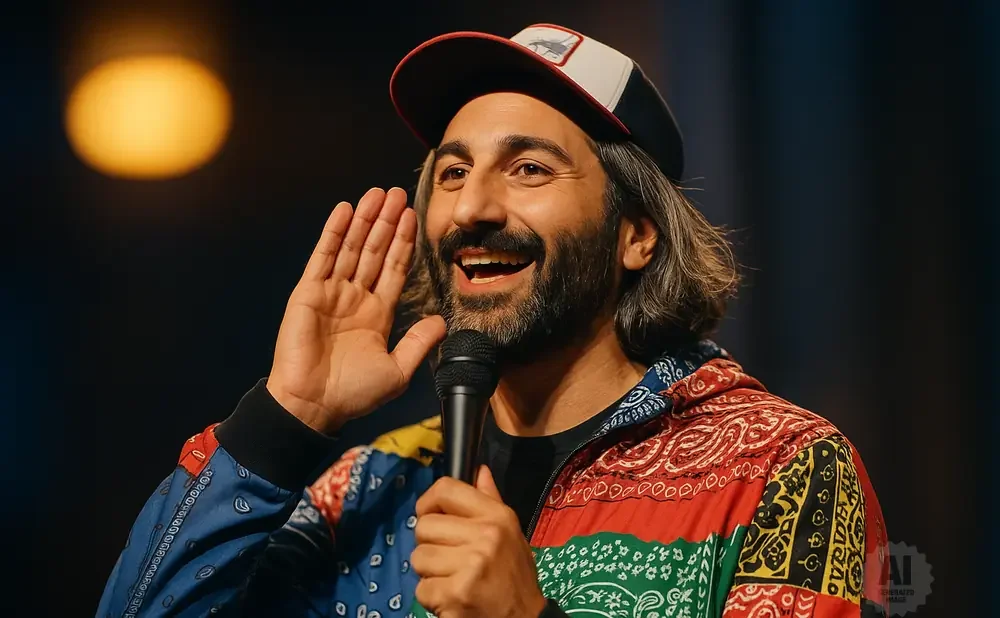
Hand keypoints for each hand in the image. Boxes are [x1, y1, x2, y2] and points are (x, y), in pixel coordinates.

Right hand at [266, 187, 445, 433]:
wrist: (313, 405)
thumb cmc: (352, 394)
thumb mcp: (398, 370)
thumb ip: (419, 342)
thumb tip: (442, 321)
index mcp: (377, 314)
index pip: (394, 269)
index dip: (404, 243)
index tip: (414, 217)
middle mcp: (355, 298)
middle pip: (375, 251)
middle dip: (387, 222)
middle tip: (397, 193)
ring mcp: (331, 293)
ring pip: (352, 247)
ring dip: (365, 220)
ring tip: (377, 194)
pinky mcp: (309, 293)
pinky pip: (324, 256)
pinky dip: (334, 233)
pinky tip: (346, 210)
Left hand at [412, 466, 547, 617]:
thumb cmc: (514, 575)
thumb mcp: (510, 533)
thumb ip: (491, 501)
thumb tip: (479, 470)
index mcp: (496, 516)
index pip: (445, 489)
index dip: (427, 503)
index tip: (429, 516)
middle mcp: (485, 536)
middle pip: (424, 526)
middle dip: (429, 545)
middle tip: (448, 559)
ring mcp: (471, 565)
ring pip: (418, 558)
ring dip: (429, 573)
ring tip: (452, 580)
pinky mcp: (457, 594)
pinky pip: (421, 588)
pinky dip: (432, 598)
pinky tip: (452, 598)